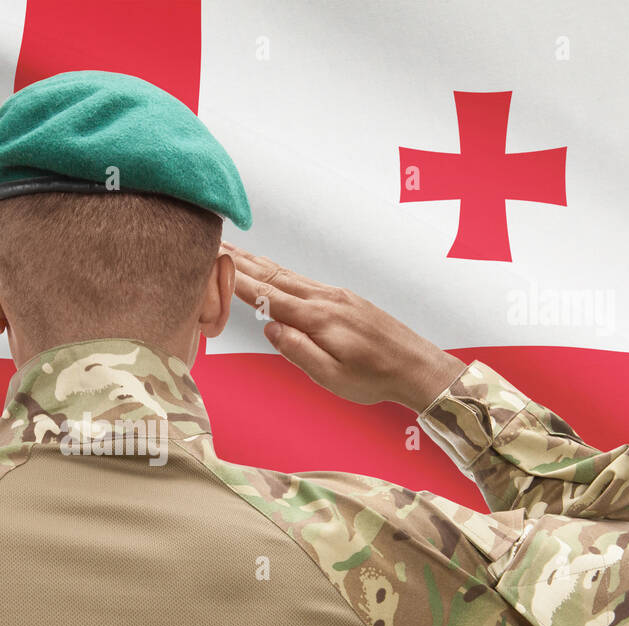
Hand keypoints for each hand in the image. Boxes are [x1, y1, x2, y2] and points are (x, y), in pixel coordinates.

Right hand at [222, 241, 466, 412]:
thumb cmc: (374, 378)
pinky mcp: (343, 299)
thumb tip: (269, 328)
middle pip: (273, 276)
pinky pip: (302, 280)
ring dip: (257, 263)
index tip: (212, 263)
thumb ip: (298, 351)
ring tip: (233, 251)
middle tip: (213, 245)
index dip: (236, 280)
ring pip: (287, 275)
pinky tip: (270, 271)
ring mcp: (335, 295)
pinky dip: (279, 272)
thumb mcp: (331, 377)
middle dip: (240, 262)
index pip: (267, 296)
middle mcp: (324, 299)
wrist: (415, 366)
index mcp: (317, 318)